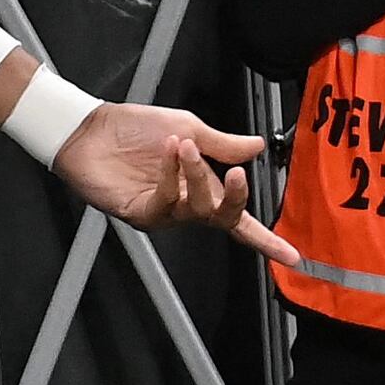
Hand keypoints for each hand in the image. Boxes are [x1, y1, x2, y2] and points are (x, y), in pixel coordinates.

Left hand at [49, 98, 297, 264]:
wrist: (91, 129)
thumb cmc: (134, 129)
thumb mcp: (188, 128)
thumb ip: (223, 144)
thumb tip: (257, 147)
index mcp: (203, 188)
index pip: (240, 220)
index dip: (267, 239)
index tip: (293, 257)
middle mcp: (186, 206)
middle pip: (225, 218)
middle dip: (236, 198)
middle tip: (238, 175)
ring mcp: (163, 212)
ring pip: (197, 208)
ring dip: (197, 176)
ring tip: (185, 147)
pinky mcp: (139, 213)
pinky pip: (167, 202)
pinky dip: (172, 177)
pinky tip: (168, 153)